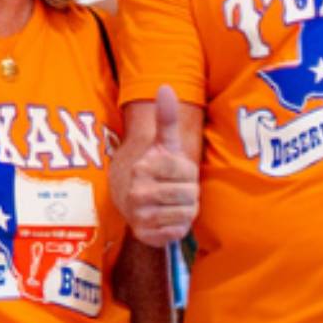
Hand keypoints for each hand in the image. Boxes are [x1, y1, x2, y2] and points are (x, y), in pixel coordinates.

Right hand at [120, 86, 200, 246]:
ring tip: (171, 205)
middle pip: (190, 195)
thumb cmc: (157, 170)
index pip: (187, 172)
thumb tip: (165, 87)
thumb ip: (166, 117)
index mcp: (144, 166)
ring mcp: (140, 215)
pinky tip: (167, 220)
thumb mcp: (163, 143)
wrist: (132, 199)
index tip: (175, 172)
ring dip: (185, 211)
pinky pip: (177, 233)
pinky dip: (178, 227)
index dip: (188, 173)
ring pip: (186, 214)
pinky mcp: (144, 235)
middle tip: (175, 190)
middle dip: (189, 193)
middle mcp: (138, 191)